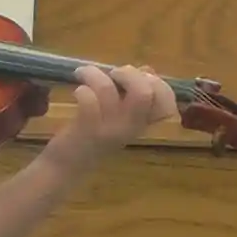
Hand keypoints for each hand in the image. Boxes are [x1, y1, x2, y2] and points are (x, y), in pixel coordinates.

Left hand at [60, 64, 177, 159]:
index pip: (167, 104)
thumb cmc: (94, 137)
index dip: (158, 83)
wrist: (68, 166)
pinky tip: (77, 91)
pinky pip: (87, 101)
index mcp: (142, 124)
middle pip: (144, 93)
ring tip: (84, 73)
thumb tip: (147, 70)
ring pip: (107, 90)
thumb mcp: (120, 116)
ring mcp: (109, 130)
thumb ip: (134, 94)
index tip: (142, 76)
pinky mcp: (85, 130)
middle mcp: (130, 128)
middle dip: (129, 74)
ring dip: (94, 74)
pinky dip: (82, 90)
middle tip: (114, 73)